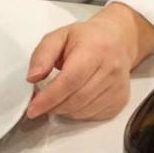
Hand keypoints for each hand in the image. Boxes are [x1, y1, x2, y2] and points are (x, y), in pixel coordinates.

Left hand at [25, 3, 153, 120]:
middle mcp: (110, 69)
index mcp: (94, 49)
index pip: (70, 80)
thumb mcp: (59, 36)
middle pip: (76, 99)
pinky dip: (77, 113)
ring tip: (56, 98)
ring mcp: (117, 87)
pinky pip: (93, 116)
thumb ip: (42, 55)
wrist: (116, 39)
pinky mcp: (120, 100)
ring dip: (64, 110)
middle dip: (53, 106)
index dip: (49, 97)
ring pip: (84, 111)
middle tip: (38, 104)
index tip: (33, 108)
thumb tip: (32, 77)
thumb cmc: (87, 38)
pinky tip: (73, 99)